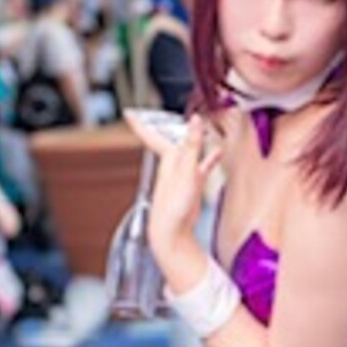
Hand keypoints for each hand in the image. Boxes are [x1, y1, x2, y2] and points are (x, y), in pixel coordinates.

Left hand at [125, 111, 221, 288]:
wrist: (172, 233)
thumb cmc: (173, 206)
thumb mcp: (186, 172)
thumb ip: (192, 146)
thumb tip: (195, 121)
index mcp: (166, 159)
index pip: (150, 135)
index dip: (140, 123)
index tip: (129, 112)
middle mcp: (172, 165)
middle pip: (171, 140)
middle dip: (171, 126)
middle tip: (167, 114)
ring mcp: (183, 175)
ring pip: (187, 151)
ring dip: (193, 140)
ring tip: (202, 127)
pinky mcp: (192, 185)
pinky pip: (201, 165)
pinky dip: (209, 158)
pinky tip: (217, 154)